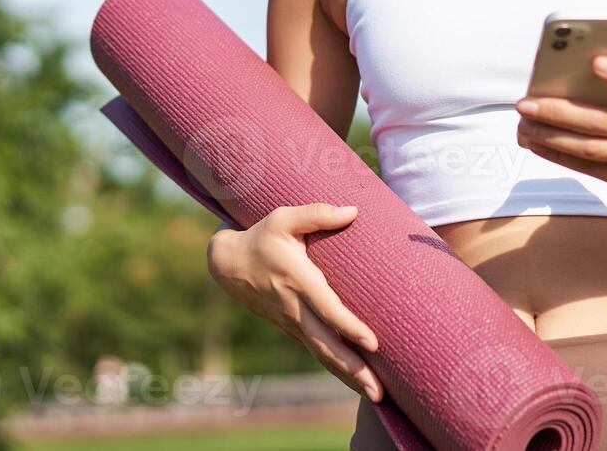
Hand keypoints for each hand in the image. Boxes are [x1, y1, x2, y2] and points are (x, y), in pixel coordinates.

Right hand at [207, 203, 384, 401]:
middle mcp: (295, 308)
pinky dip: (336, 368)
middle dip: (353, 369)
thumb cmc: (261, 236)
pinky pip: (318, 351)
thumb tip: (354, 211)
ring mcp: (293, 322)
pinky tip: (357, 381)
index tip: (373, 343)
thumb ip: (317, 213)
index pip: (327, 309)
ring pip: (323, 354)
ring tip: (376, 397)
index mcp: (298, 281)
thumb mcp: (284, 218)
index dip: (349, 326)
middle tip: (379, 393)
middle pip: (327, 345)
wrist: (227, 264)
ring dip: (348, 376)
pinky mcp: (293, 328)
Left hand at [515, 54, 606, 207]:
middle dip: (558, 111)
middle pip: (600, 122)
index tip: (595, 61)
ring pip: (587, 148)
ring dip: (550, 137)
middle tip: (525, 103)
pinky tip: (537, 144)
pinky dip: (558, 155)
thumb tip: (578, 79)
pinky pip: (587, 168)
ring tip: (523, 125)